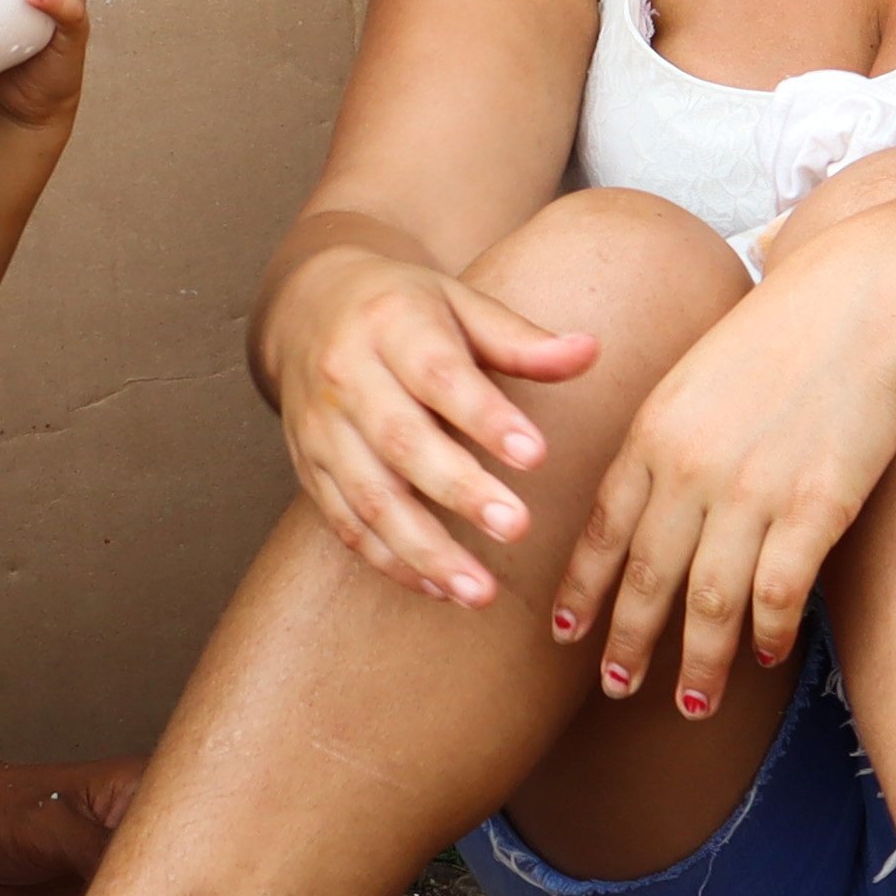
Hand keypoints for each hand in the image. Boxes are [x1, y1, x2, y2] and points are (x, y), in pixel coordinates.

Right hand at [264, 246, 598, 607]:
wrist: (305, 310)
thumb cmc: (403, 310)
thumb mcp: (459, 304)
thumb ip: (520, 339)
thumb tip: (590, 351)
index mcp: (391, 325)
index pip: (440, 376)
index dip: (486, 418)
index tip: (536, 456)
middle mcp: (347, 377)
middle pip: (401, 441)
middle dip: (459, 491)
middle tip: (517, 528)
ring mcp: (321, 429)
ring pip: (369, 498)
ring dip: (425, 550)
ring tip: (480, 591)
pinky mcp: (308, 469)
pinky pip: (346, 525)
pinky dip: (391, 562)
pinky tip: (440, 589)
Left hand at [546, 266, 895, 721]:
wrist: (865, 298)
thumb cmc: (786, 330)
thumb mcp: (699, 374)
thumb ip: (668, 435)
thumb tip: (651, 493)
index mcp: (654, 432)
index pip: (604, 529)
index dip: (583, 588)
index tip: (564, 635)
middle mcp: (690, 468)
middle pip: (648, 577)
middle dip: (629, 642)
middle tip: (617, 689)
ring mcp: (752, 490)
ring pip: (709, 601)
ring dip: (698, 661)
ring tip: (690, 703)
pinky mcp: (815, 506)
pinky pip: (779, 592)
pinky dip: (768, 633)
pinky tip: (767, 657)